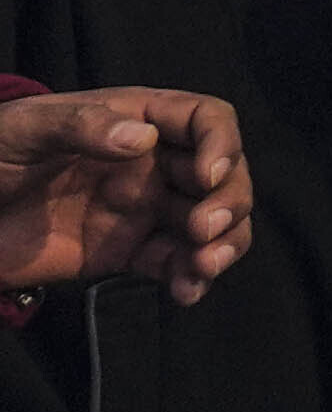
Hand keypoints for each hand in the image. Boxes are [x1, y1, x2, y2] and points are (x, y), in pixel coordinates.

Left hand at [0, 86, 248, 303]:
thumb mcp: (23, 131)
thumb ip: (79, 126)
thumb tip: (143, 138)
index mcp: (133, 120)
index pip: (206, 119)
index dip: (222, 144)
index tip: (206, 176)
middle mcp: (151, 163)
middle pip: (225, 174)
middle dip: (229, 202)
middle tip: (202, 231)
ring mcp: (143, 209)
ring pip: (214, 221)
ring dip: (225, 243)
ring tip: (202, 268)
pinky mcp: (128, 252)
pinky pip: (178, 263)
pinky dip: (192, 278)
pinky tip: (184, 292)